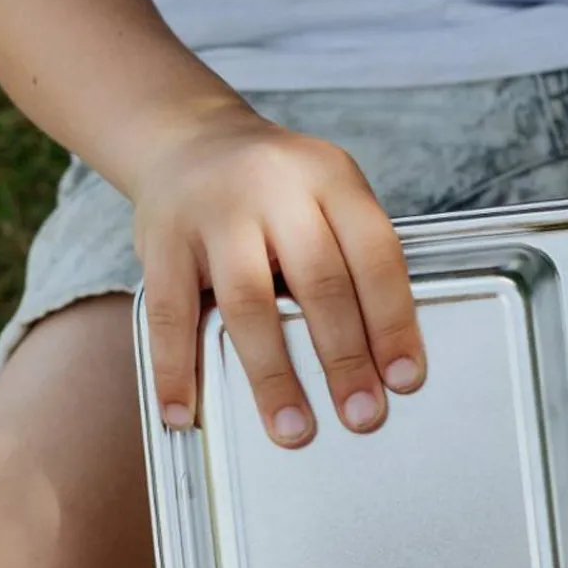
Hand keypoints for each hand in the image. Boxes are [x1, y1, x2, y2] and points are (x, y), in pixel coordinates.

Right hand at [132, 104, 423, 446]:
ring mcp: (215, 212)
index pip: (375, 255)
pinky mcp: (162, 240)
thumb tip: (384, 358)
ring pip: (249, 303)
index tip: (405, 380)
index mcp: (332, 179)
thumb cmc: (277, 189)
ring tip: (293, 428)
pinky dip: (178, 369)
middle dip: (344, 358)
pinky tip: (188, 412)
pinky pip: (171, 314)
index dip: (394, 322)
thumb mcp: (328, 196)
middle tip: (362, 415)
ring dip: (273, 375)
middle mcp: (276, 189)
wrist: (190, 139)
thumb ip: (354, 258)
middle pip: (319, 282)